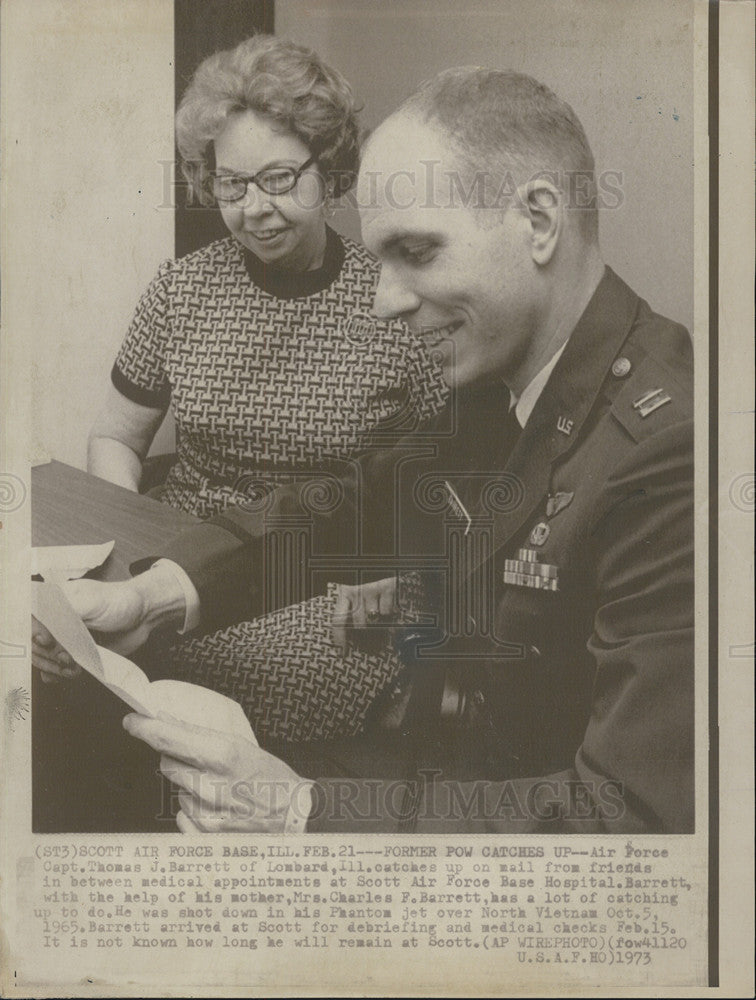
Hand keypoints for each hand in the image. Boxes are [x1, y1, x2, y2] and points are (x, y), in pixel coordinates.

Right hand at [31, 566, 187, 678]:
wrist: (143, 616)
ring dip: (53, 667)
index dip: (31, 632)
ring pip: (41, 658)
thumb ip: (66, 610)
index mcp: (51, 601)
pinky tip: (70, 673)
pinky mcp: (72, 654)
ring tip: (73, 667)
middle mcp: (52, 620)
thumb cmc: (120, 601)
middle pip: (31, 643)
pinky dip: (57, 675)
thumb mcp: (93, 601)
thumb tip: (43, 624)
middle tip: (67, 657)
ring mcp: (61, 638)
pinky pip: (52, 670)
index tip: (47, 641)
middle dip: (46, 654)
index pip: (25, 620)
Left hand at [123, 713, 310, 832]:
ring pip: (176, 790)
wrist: (295, 818)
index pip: (167, 738)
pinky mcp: (203, 835)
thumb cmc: (273, 779)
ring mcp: (205, 813)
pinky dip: (194, 810)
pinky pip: (182, 814)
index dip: (144, 727)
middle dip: (177, 757)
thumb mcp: (242, 747)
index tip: (132, 721)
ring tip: (220, 789)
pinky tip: (218, 808)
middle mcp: (210, 785)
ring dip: (189, 785)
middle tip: (200, 760)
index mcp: (222, 755)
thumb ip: (202, 736)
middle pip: (167, 763)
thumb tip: (168, 721)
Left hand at [332, 576, 397, 651]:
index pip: (338, 620)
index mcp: (344, 592)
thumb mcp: (356, 591)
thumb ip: (352, 609)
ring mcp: (371, 588)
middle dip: (367, 627)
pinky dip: (391, 610)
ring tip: (381, 606)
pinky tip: (390, 601)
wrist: (383, 564)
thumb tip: (350, 637)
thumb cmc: (370, 582)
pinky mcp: (386, 587)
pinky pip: (387, 611)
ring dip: (380, 618)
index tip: (342, 653)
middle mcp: (356, 590)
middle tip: (372, 622)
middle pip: (360, 624)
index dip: (339, 639)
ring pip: (374, 619)